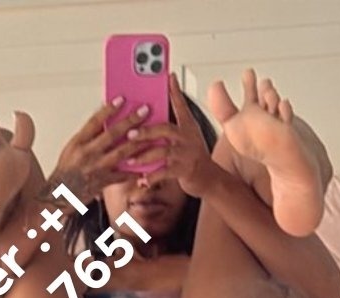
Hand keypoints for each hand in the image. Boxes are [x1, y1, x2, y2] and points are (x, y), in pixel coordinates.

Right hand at [41, 98, 153, 203]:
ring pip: (121, 152)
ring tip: (151, 134)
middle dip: (130, 121)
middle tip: (145, 111)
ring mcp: (97, 168)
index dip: (109, 109)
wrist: (61, 194)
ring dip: (138, 142)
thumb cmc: (66, 171)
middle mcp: (88, 154)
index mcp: (79, 142)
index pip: (95, 121)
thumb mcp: (72, 148)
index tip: (122, 99)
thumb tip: (103, 119)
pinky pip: (123, 175)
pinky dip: (135, 171)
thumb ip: (88, 135)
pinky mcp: (103, 181)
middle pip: (112, 134)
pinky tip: (146, 165)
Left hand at [125, 72, 215, 195]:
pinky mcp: (184, 170)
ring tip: (130, 160)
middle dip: (147, 131)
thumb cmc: (193, 154)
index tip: (167, 75)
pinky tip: (141, 179)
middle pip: (166, 130)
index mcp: (186, 126)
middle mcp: (187, 138)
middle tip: (130, 134)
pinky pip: (165, 172)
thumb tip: (166, 87)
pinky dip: (152, 177)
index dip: (174, 90)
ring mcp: (186, 154)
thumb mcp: (188, 130)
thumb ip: (176, 111)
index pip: (180, 104)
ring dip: (145, 156)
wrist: (209, 177)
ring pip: (164, 151)